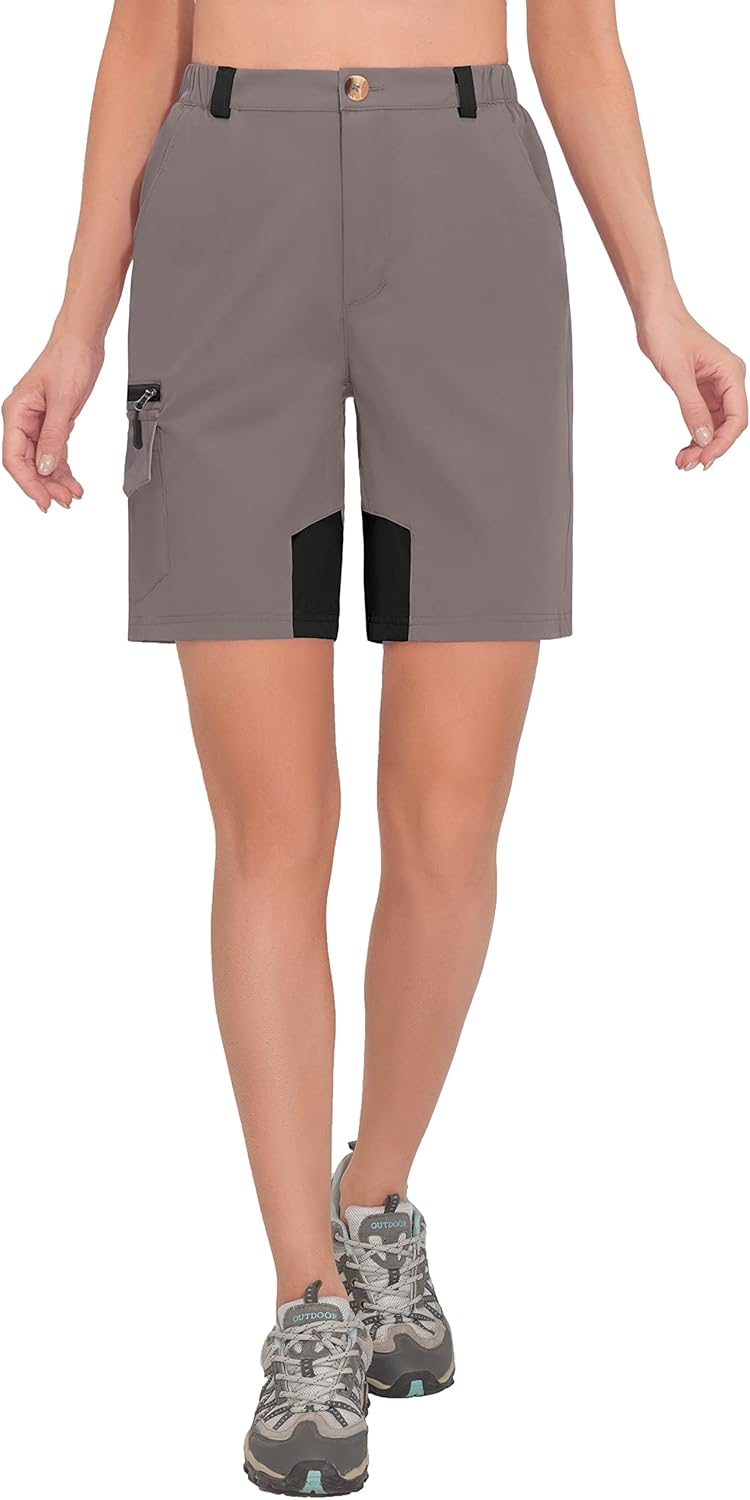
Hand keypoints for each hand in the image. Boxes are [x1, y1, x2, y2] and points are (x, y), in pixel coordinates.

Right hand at [2, 334, 102, 511]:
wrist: (83, 341)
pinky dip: (63, 467)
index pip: (14, 458)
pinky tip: (73, 481)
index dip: (28, 483)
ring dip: (56, 480)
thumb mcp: (63, 402)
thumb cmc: (68, 359)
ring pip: (42, 460)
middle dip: (45, 485)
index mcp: (16, 413)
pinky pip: (54, 451)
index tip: (44, 500)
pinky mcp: (53, 421)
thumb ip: (54, 437)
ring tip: (71, 495)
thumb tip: (46, 467)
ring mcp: (38, 421)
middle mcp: (23, 419)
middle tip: (63, 501)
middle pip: (28, 463)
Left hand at [637, 305, 746, 472]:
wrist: (654, 314)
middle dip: (710, 447)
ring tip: (682, 461)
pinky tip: (684, 449)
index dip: (723, 442)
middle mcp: (727, 380)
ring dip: (701, 445)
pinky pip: (703, 418)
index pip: (737, 417)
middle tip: (688, 464)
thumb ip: (692, 408)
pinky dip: (695, 434)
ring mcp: (715, 386)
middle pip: (728, 425)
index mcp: (731, 373)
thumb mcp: (677, 374)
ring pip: (715, 425)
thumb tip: (704, 438)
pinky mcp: (701, 389)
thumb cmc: (668, 332)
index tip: (704, 458)